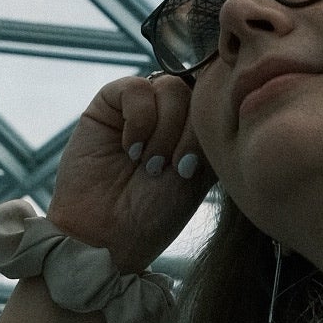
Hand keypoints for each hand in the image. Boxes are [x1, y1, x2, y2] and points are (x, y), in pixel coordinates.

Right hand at [46, 73, 216, 274]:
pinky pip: (135, 88)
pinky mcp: (107, 104)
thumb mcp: (198, 175)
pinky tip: (130, 149)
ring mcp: (140, 107)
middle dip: (189, 132)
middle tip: (172, 169)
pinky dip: (139, 119)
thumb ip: (207, 134)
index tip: (192, 168)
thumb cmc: (153, 214)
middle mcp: (170, 115)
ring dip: (165, 129)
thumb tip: (213, 95)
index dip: (210, 127)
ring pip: (171, 87)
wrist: (106, 235)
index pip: (215, 102)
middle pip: (197, 91)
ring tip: (149, 164)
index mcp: (196, 131)